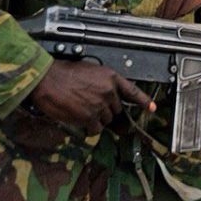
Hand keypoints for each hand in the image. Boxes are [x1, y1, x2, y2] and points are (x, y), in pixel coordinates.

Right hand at [29, 60, 155, 135]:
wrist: (48, 79)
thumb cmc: (65, 73)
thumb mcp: (91, 71)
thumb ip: (103, 84)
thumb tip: (108, 97)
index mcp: (111, 77)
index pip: (132, 91)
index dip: (144, 101)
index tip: (152, 108)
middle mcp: (109, 91)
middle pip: (117, 109)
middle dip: (107, 110)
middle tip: (91, 105)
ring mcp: (100, 105)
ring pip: (107, 120)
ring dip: (97, 118)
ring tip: (82, 108)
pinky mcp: (90, 117)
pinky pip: (96, 129)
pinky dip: (90, 127)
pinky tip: (80, 118)